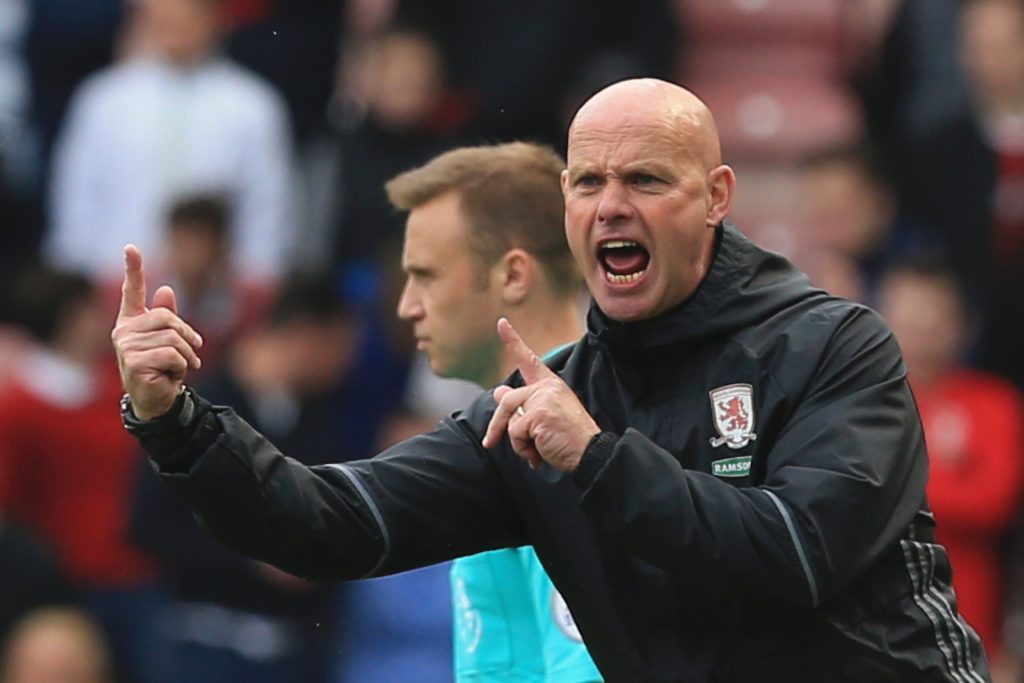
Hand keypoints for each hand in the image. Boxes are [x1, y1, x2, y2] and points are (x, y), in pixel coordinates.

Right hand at [111, 245, 202, 419]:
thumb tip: (165, 289)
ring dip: (186, 356)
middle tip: (192, 354)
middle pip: (168, 318)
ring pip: (173, 339)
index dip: (132, 268)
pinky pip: (172, 355)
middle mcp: (124, 331)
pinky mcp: (134, 362)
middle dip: (187, 337)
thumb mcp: (170, 341)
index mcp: (132, 322)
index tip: (131, 247)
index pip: (131, 291)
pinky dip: (181, 367)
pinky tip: (171, 377)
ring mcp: (126, 347)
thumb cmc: (163, 368)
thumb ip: (168, 316)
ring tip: (179, 368)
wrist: (157, 400)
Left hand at [481, 318, 598, 470]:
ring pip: (509, 420)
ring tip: (537, 450)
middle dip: (497, 425)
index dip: (513, 340)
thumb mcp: (545, 418)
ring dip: (517, 442)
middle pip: (507, 401)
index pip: (529, 360)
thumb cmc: (571, 439)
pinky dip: (523, 449)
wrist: (592, 454)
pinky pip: (514, 433)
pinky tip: (540, 453)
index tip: (501, 322)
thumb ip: (523, 405)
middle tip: (489, 442)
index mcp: (551, 385)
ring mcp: (542, 399)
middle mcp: (547, 387)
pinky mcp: (537, 414)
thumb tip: (499, 391)